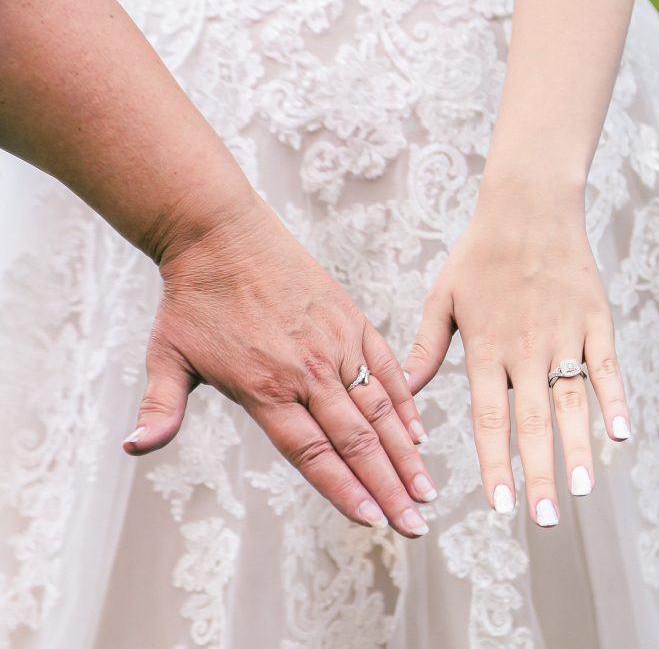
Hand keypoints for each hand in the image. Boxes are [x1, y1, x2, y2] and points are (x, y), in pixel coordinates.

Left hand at [122, 197, 435, 537]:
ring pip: (379, 409)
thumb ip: (161, 406)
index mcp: (264, 388)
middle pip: (356, 441)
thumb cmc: (193, 297)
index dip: (344, 491)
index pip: (313, 454)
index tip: (372, 522)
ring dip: (406, 454)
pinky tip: (419, 433)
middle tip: (414, 525)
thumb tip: (135, 447)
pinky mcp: (350, 320)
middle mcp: (306, 371)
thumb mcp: (166, 355)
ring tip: (427, 489)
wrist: (219, 231)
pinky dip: (405, 402)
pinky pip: (386, 368)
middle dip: (389, 488)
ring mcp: (334, 344)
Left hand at [403, 180, 629, 525]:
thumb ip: (426, 348)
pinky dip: (616, 399)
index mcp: (486, 348)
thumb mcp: (442, 297)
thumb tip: (402, 392)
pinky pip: (607, 366)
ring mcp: (565, 335)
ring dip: (579, 449)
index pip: (489, 419)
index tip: (497, 507)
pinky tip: (621, 434)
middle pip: (533, 422)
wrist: (529, 205)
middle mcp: (525, 349)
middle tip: (546, 519)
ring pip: (573, 402)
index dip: (494, 465)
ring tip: (584, 489)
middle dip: (538, 475)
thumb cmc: (480, 253)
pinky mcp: (596, 319)